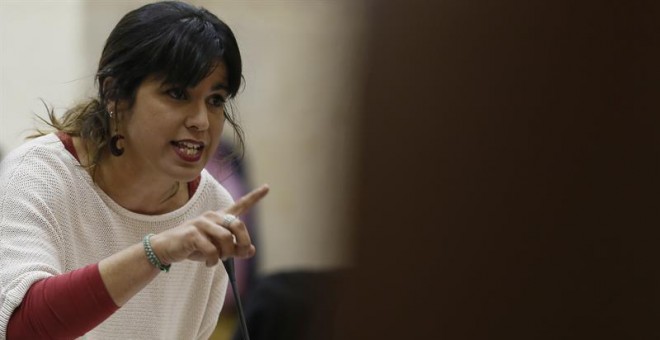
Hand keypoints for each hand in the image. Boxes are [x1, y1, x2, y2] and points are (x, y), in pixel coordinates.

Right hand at [150, 184, 268, 266]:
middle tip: (238, 254)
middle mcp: (213, 216)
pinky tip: (209, 263)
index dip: (255, 197)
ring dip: (226, 254)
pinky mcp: (193, 233)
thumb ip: (235, 249)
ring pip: (226, 239)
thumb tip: (251, 250)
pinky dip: (213, 260)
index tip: (267, 187)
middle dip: (243, 243)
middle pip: (239, 226)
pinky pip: (212, 250)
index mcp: (220, 217)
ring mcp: (202, 223)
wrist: (167, 248)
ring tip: (218, 259)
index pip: (240, 205)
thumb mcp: (217, 249)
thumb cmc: (194, 246)